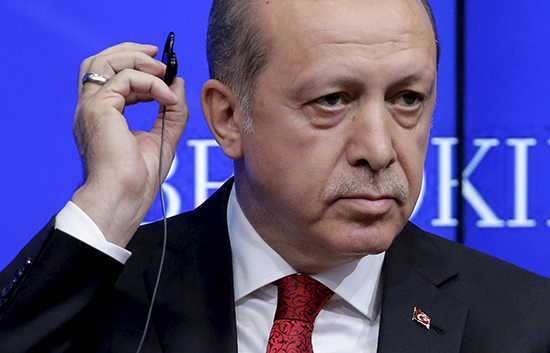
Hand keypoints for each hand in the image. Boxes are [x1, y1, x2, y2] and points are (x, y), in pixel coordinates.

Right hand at [71, 43, 187, 246]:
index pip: (110, 78)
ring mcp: (91, 107)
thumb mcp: (163, 137)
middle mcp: (91, 108)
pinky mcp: (99, 108)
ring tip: (164, 70)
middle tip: (159, 56)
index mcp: (101, 116)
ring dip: (139, 60)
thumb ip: (171, 110)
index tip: (163, 71)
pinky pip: (126, 79)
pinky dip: (152, 83)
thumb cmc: (138, 178)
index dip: (136, 68)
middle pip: (100, 62)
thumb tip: (178, 83)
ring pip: (105, 62)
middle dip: (131, 52)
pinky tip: (168, 98)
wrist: (125, 197)